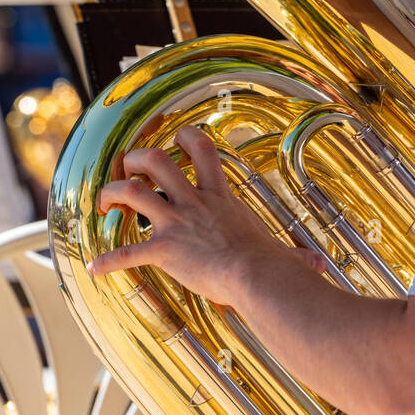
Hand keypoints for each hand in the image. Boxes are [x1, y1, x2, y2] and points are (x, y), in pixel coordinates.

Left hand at [90, 125, 322, 301]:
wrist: (257, 277)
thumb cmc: (273, 266)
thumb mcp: (285, 254)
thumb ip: (297, 257)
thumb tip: (319, 266)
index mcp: (220, 197)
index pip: (202, 150)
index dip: (185, 137)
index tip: (175, 138)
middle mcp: (194, 203)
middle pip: (157, 162)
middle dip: (136, 159)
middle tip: (129, 167)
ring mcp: (176, 224)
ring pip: (133, 192)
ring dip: (113, 193)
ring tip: (105, 201)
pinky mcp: (164, 250)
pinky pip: (128, 253)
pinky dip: (108, 261)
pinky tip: (94, 269)